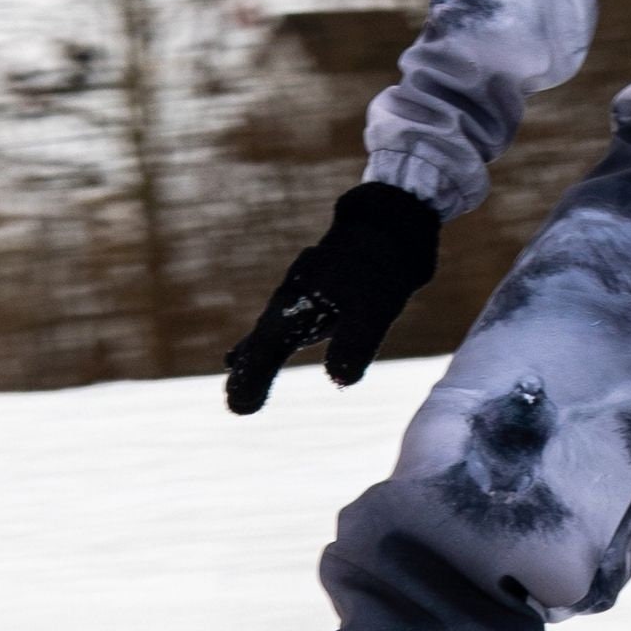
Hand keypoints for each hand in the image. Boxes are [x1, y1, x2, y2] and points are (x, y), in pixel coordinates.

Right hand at [225, 182, 440, 414]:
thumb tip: (341, 378)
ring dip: (259, 351)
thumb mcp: (374, 307)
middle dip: (249, 369)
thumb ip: (356, 341)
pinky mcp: (321, 289)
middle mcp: (294, 295)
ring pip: (274, 324)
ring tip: (238, 367)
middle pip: (264, 337)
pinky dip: (278, 332)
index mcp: (297, 301)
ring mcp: (306, 291)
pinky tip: (274, 340)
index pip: (267, 346)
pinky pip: (291, 315)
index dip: (251, 377)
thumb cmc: (382, 266)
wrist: (394, 223)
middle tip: (235, 404)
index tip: (238, 407)